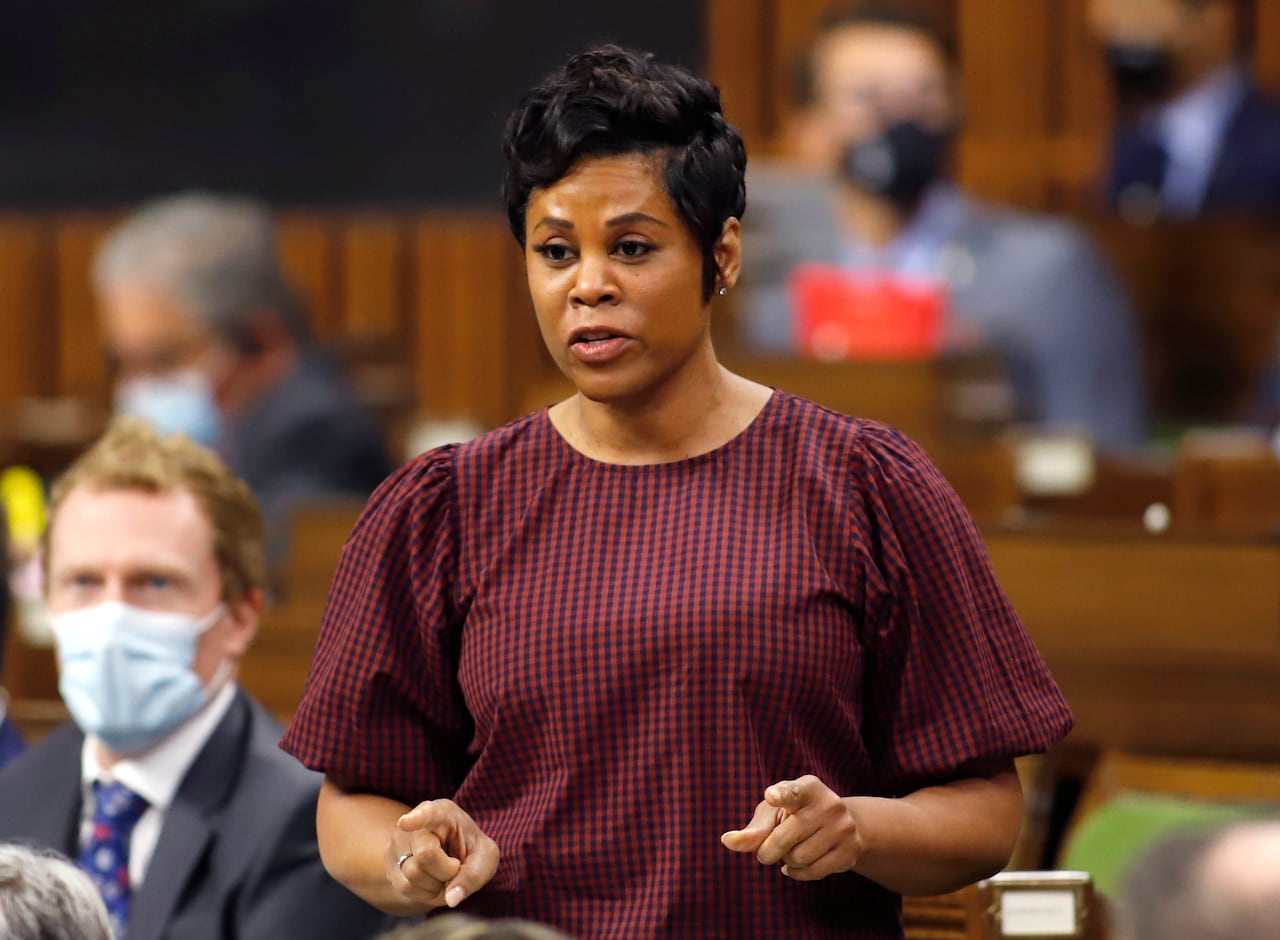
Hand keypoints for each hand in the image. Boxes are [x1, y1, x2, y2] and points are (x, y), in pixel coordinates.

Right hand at [388, 799, 498, 908]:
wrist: (451, 856)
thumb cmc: (471, 851)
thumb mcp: (485, 858)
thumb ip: (474, 874)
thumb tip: (451, 898)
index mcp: (443, 813)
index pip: (429, 813)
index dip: (416, 818)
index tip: (405, 823)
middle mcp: (416, 825)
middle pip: (425, 855)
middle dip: (446, 871)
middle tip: (455, 866)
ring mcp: (399, 843)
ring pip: (413, 875)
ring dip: (435, 885)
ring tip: (443, 874)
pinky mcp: (390, 863)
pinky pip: (405, 887)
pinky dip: (424, 893)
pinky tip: (432, 882)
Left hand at [721, 775, 862, 880]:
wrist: (841, 824)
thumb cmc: (795, 815)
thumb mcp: (773, 814)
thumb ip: (752, 829)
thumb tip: (727, 841)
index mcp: (807, 788)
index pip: (792, 792)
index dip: (780, 794)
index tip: (771, 795)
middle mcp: (829, 804)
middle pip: (784, 839)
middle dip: (767, 851)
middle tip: (765, 852)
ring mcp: (843, 828)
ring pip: (798, 858)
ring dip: (786, 861)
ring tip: (791, 851)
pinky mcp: (850, 851)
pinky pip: (813, 872)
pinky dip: (798, 873)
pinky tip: (799, 864)